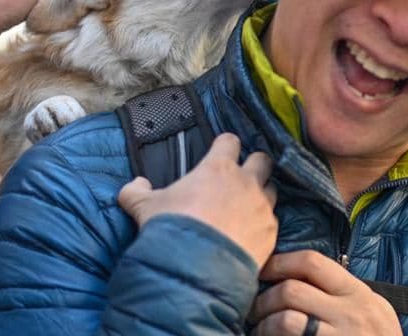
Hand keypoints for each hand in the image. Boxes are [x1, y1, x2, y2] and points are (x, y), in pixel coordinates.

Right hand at [118, 133, 277, 266]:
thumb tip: (135, 185)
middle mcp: (246, 181)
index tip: (221, 152)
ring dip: (263, 195)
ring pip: (273, 190)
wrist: (195, 267)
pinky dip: (263, 226)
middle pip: (263, 160)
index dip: (225, 145)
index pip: (230, 141)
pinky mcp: (271, 233)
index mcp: (218, 167)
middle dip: (256, 165)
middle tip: (243, 177)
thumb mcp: (144, 207)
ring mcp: (262, 207)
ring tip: (249, 208)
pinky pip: (273, 222)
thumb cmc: (171, 228)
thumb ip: (136, 191)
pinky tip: (251, 235)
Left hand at [250, 251, 400, 335]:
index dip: (280, 262)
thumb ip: (343, 293)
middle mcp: (350, 315)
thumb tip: (299, 276)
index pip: (312, 263)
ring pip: (286, 321)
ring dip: (264, 325)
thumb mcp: (373, 311)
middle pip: (292, 291)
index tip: (264, 270)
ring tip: (260, 329)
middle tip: (255, 308)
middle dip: (264, 298)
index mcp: (359, 294)